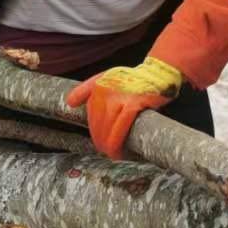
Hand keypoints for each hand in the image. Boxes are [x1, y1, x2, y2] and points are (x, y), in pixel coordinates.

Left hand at [65, 57, 183, 158]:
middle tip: (106, 152)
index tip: (100, 141)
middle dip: (100, 141)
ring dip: (107, 146)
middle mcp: (105, 91)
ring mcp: (118, 97)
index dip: (95, 132)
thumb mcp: (107, 76)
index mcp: (97, 85)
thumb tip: (69, 103)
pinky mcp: (132, 104)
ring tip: (113, 155)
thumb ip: (87, 89)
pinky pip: (120, 129)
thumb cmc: (133, 78)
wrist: (158, 72)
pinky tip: (118, 152)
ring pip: (106, 128)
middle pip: (97, 124)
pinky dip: (117, 143)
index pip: (90, 115)